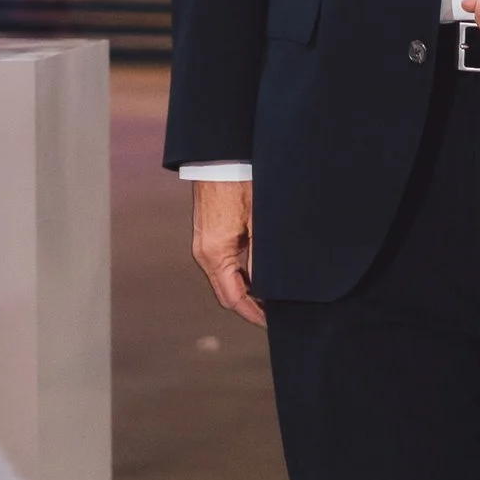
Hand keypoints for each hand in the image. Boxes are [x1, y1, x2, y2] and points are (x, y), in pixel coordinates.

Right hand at [188, 179, 265, 328]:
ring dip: (246, 289)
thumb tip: (270, 287)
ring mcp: (204, 245)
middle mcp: (204, 254)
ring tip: (272, 295)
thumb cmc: (239, 183)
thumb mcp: (258, 222)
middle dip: (250, 305)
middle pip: (227, 293)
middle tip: (276, 312)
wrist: (218, 158)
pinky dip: (239, 274)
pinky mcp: (208, 237)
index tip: (272, 322)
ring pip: (225, 280)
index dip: (253, 313)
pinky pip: (223, 265)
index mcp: (214, 254)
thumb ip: (261, 257)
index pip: (233, 299)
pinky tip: (259, 274)